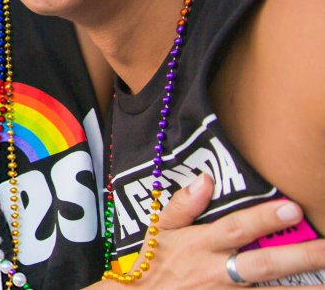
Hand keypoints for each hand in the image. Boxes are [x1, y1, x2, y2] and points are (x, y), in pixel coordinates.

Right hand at [105, 173, 324, 285]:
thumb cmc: (154, 262)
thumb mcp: (160, 229)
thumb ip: (183, 204)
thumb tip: (206, 179)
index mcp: (200, 244)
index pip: (235, 228)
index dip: (263, 219)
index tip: (292, 208)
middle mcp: (215, 270)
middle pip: (263, 264)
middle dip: (298, 256)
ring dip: (303, 289)